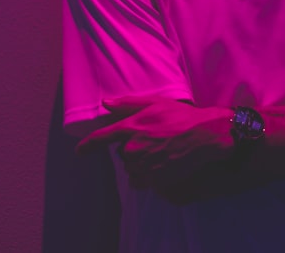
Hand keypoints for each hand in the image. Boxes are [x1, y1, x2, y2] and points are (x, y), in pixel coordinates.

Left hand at [77, 97, 233, 190]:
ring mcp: (143, 165)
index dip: (88, 146)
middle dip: (132, 147)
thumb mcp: (155, 103)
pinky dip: (145, 176)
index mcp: (131, 127)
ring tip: (159, 152)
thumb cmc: (181, 116)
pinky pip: (139, 181)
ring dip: (139, 162)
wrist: (205, 136)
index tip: (79, 152)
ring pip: (131, 167)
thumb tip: (106, 104)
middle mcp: (133, 147)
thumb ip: (128, 104)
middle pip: (121, 153)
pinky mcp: (153, 179)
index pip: (101, 138)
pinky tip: (159, 165)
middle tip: (153, 139)